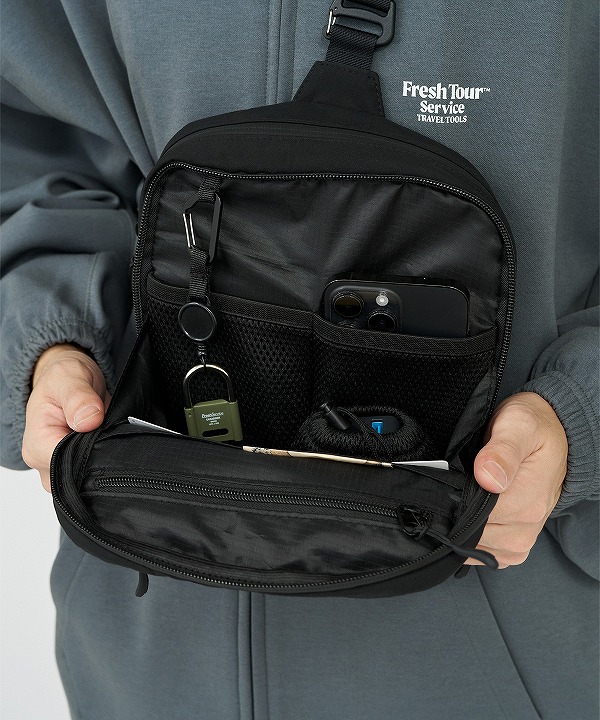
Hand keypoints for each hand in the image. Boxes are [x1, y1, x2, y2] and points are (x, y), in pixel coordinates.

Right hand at [22, 344, 109, 491]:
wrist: (69, 380)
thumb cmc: (62, 378)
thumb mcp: (69, 377)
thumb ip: (78, 398)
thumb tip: (89, 420)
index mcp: (37, 444)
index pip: (66, 466)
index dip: (90, 450)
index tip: (104, 430)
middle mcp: (46, 463)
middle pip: (80, 476)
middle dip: (101, 454)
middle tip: (112, 427)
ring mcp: (64, 468)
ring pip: (91, 476)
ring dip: (106, 454)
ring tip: (111, 428)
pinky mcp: (80, 466)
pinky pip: (97, 471)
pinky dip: (108, 455)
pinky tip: (112, 437)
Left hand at [466, 392, 567, 568]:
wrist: (550, 434)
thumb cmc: (532, 428)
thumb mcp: (518, 426)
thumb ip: (502, 451)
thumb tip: (487, 476)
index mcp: (529, 500)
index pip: (477, 518)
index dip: (455, 502)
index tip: (447, 483)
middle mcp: (528, 524)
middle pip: (474, 534)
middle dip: (456, 513)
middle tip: (451, 485)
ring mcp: (522, 538)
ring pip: (476, 546)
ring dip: (462, 526)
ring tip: (460, 496)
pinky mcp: (515, 544)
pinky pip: (485, 553)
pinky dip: (470, 540)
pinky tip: (466, 516)